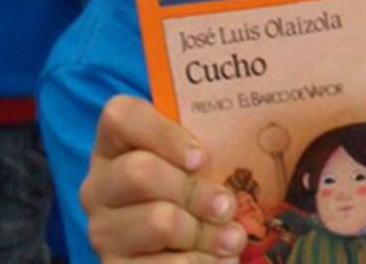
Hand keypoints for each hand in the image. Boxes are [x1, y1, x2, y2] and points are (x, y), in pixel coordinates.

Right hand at [80, 95, 247, 262]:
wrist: (182, 254)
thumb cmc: (198, 195)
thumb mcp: (201, 164)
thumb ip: (213, 140)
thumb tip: (266, 117)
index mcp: (117, 145)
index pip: (122, 116)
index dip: (165, 134)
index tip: (202, 158)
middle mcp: (99, 186)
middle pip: (141, 172)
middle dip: (197, 190)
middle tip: (227, 205)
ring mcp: (103, 230)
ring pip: (159, 221)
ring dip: (207, 232)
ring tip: (231, 238)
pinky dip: (202, 263)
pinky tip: (218, 260)